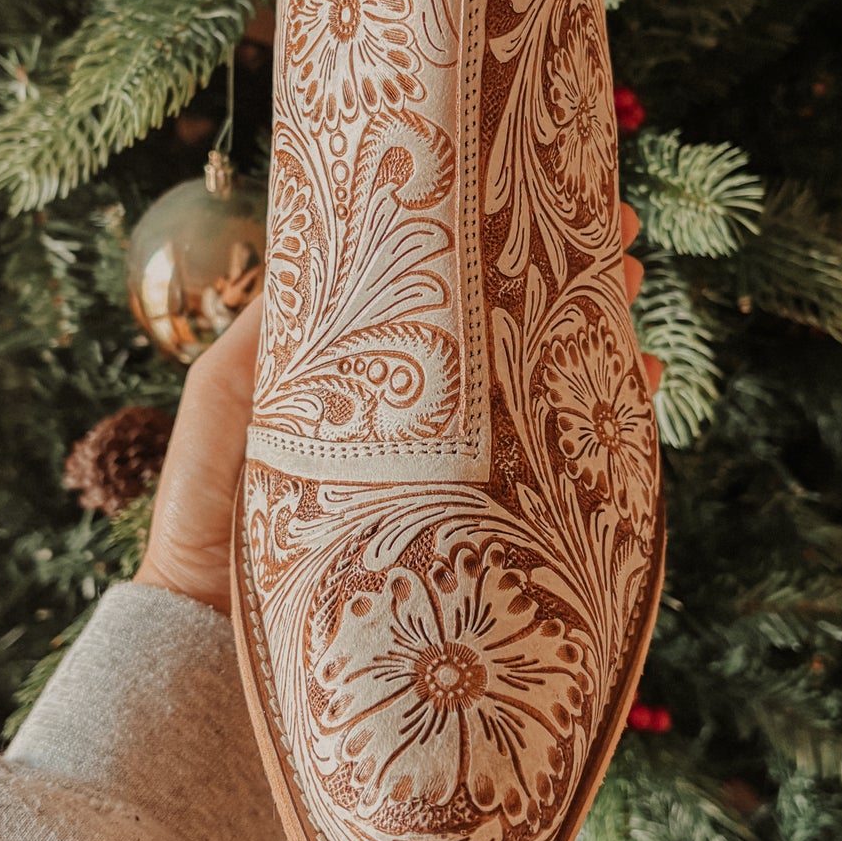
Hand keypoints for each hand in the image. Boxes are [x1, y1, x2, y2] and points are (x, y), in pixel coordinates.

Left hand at [134, 208, 661, 613]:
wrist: (214, 644)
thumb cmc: (206, 516)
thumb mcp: (228, 400)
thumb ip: (269, 330)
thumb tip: (320, 240)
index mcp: (369, 383)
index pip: (451, 303)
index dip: (496, 249)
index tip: (542, 196)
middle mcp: (423, 428)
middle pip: (512, 339)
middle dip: (569, 284)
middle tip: (617, 245)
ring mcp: (458, 482)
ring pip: (547, 398)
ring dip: (598, 345)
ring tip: (632, 304)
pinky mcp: (482, 538)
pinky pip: (560, 479)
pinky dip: (607, 435)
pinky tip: (635, 396)